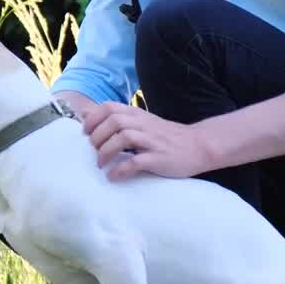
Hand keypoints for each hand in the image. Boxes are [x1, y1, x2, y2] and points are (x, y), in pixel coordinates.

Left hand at [82, 102, 212, 179]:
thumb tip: (88, 115)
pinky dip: (120, 169)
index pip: (109, 107)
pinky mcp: (159, 158)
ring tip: (101, 164)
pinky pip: (135, 162)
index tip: (86, 133)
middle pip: (113, 121)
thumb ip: (119, 118)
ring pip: (123, 138)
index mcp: (138, 115)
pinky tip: (114, 176)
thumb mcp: (143, 122)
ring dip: (106, 151)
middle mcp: (144, 124)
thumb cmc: (166, 136)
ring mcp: (152, 141)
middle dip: (98, 137)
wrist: (198, 145)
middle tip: (94, 150)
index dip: (93, 119)